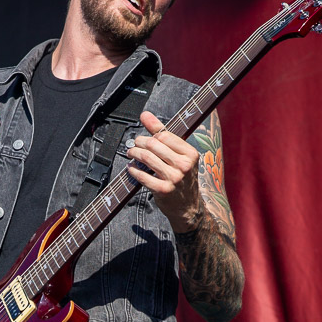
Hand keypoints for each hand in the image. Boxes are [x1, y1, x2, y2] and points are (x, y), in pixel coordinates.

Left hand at [126, 110, 203, 232]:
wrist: (188, 207)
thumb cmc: (181, 177)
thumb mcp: (179, 156)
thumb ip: (162, 133)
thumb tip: (145, 114)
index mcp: (190, 153)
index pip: (164, 136)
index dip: (149, 136)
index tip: (143, 139)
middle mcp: (184, 165)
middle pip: (154, 145)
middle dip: (139, 143)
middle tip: (133, 145)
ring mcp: (174, 178)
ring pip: (147, 158)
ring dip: (134, 154)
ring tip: (130, 154)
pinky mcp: (163, 190)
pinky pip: (142, 175)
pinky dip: (133, 170)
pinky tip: (131, 168)